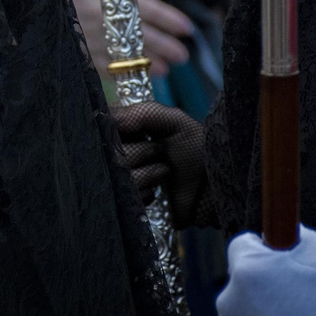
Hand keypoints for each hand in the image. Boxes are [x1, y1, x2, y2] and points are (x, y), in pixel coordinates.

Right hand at [64, 0, 191, 76]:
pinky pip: (106, 66)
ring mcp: (92, 36)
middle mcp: (104, 15)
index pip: (148, 8)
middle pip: (143, 34)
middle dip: (167, 46)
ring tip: (166, 68)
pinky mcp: (80, 52)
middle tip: (183, 55)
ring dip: (149, 63)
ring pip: (128, 53)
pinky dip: (124, 72)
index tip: (186, 28)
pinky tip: (137, 75)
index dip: (170, 19)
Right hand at [110, 102, 209, 224]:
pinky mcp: (128, 202)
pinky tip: (158, 190)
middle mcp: (117, 154)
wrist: (212, 187)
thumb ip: (145, 113)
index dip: (116, 129)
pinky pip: (126, 195)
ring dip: (148, 173)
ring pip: (119, 175)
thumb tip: (112, 118)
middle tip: (160, 151)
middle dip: (141, 151)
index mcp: (125, 131)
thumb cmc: (195, 150)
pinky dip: (146, 192)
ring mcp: (121, 181)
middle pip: (110, 152)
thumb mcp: (175, 122)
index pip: (103, 126)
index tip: (137, 131)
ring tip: (165, 171)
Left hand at [215, 225, 315, 315]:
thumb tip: (293, 230)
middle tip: (292, 304)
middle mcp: (227, 297)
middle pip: (241, 283)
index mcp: (248, 269)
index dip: (262, 251)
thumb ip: (302, 238)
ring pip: (239, 315)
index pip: (242, 245)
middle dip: (261, 289)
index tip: (277, 262)